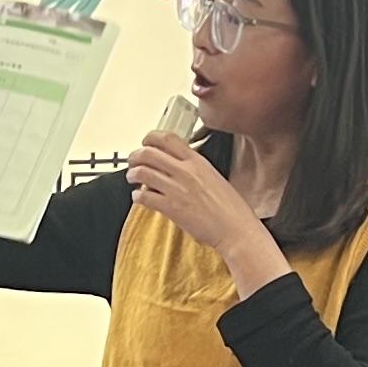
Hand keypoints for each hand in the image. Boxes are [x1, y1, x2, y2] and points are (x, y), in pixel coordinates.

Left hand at [129, 131, 289, 293]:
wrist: (235, 228)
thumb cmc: (231, 208)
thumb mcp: (214, 176)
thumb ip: (195, 169)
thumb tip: (178, 166)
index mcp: (197, 161)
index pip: (167, 138)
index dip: (150, 138)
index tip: (146, 142)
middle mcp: (185, 171)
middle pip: (149, 153)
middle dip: (135, 155)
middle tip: (133, 160)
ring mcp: (176, 189)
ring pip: (142, 172)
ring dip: (132, 174)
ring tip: (132, 177)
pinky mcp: (170, 208)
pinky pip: (144, 197)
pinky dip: (137, 196)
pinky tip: (138, 198)